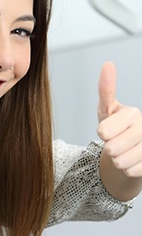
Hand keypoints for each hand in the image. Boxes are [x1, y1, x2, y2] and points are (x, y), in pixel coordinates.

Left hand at [98, 61, 141, 178]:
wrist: (130, 148)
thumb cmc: (115, 126)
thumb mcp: (107, 108)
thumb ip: (106, 89)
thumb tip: (108, 64)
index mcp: (132, 114)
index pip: (104, 131)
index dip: (103, 133)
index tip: (108, 129)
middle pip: (111, 148)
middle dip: (108, 147)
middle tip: (115, 141)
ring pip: (120, 162)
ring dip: (117, 159)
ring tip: (124, 150)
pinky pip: (129, 171)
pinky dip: (127, 168)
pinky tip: (132, 159)